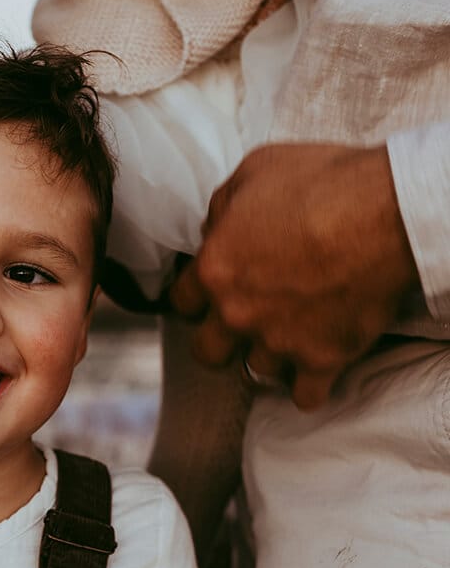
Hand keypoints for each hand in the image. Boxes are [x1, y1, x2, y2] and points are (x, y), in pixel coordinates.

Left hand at [171, 143, 418, 409]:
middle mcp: (239, 313)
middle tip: (242, 324)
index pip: (182, 300)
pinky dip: (310, 387)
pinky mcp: (323, 359)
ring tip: (291, 335)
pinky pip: (306, 396)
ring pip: (259, 370)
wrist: (386, 212)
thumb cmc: (323, 183)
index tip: (209, 293)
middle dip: (220, 340)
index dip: (196, 296)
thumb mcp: (255, 171)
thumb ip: (224, 208)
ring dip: (271, 355)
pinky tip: (316, 369)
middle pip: (208, 352)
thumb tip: (216, 228)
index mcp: (216, 269)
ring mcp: (280, 341)